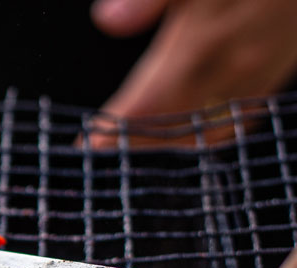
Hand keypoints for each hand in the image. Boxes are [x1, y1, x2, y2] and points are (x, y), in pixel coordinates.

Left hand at [89, 0, 296, 147]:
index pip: (148, 102)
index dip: (117, 126)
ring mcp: (261, 72)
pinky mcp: (279, 70)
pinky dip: (209, 132)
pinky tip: (191, 130)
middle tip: (103, 148)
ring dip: (171, 141)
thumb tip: (107, 20)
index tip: (89, 142)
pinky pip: (239, 117)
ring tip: (138, 144)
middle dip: (136, 139)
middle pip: (174, 124)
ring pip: (209, 128)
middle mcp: (235, 66)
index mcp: (204, 44)